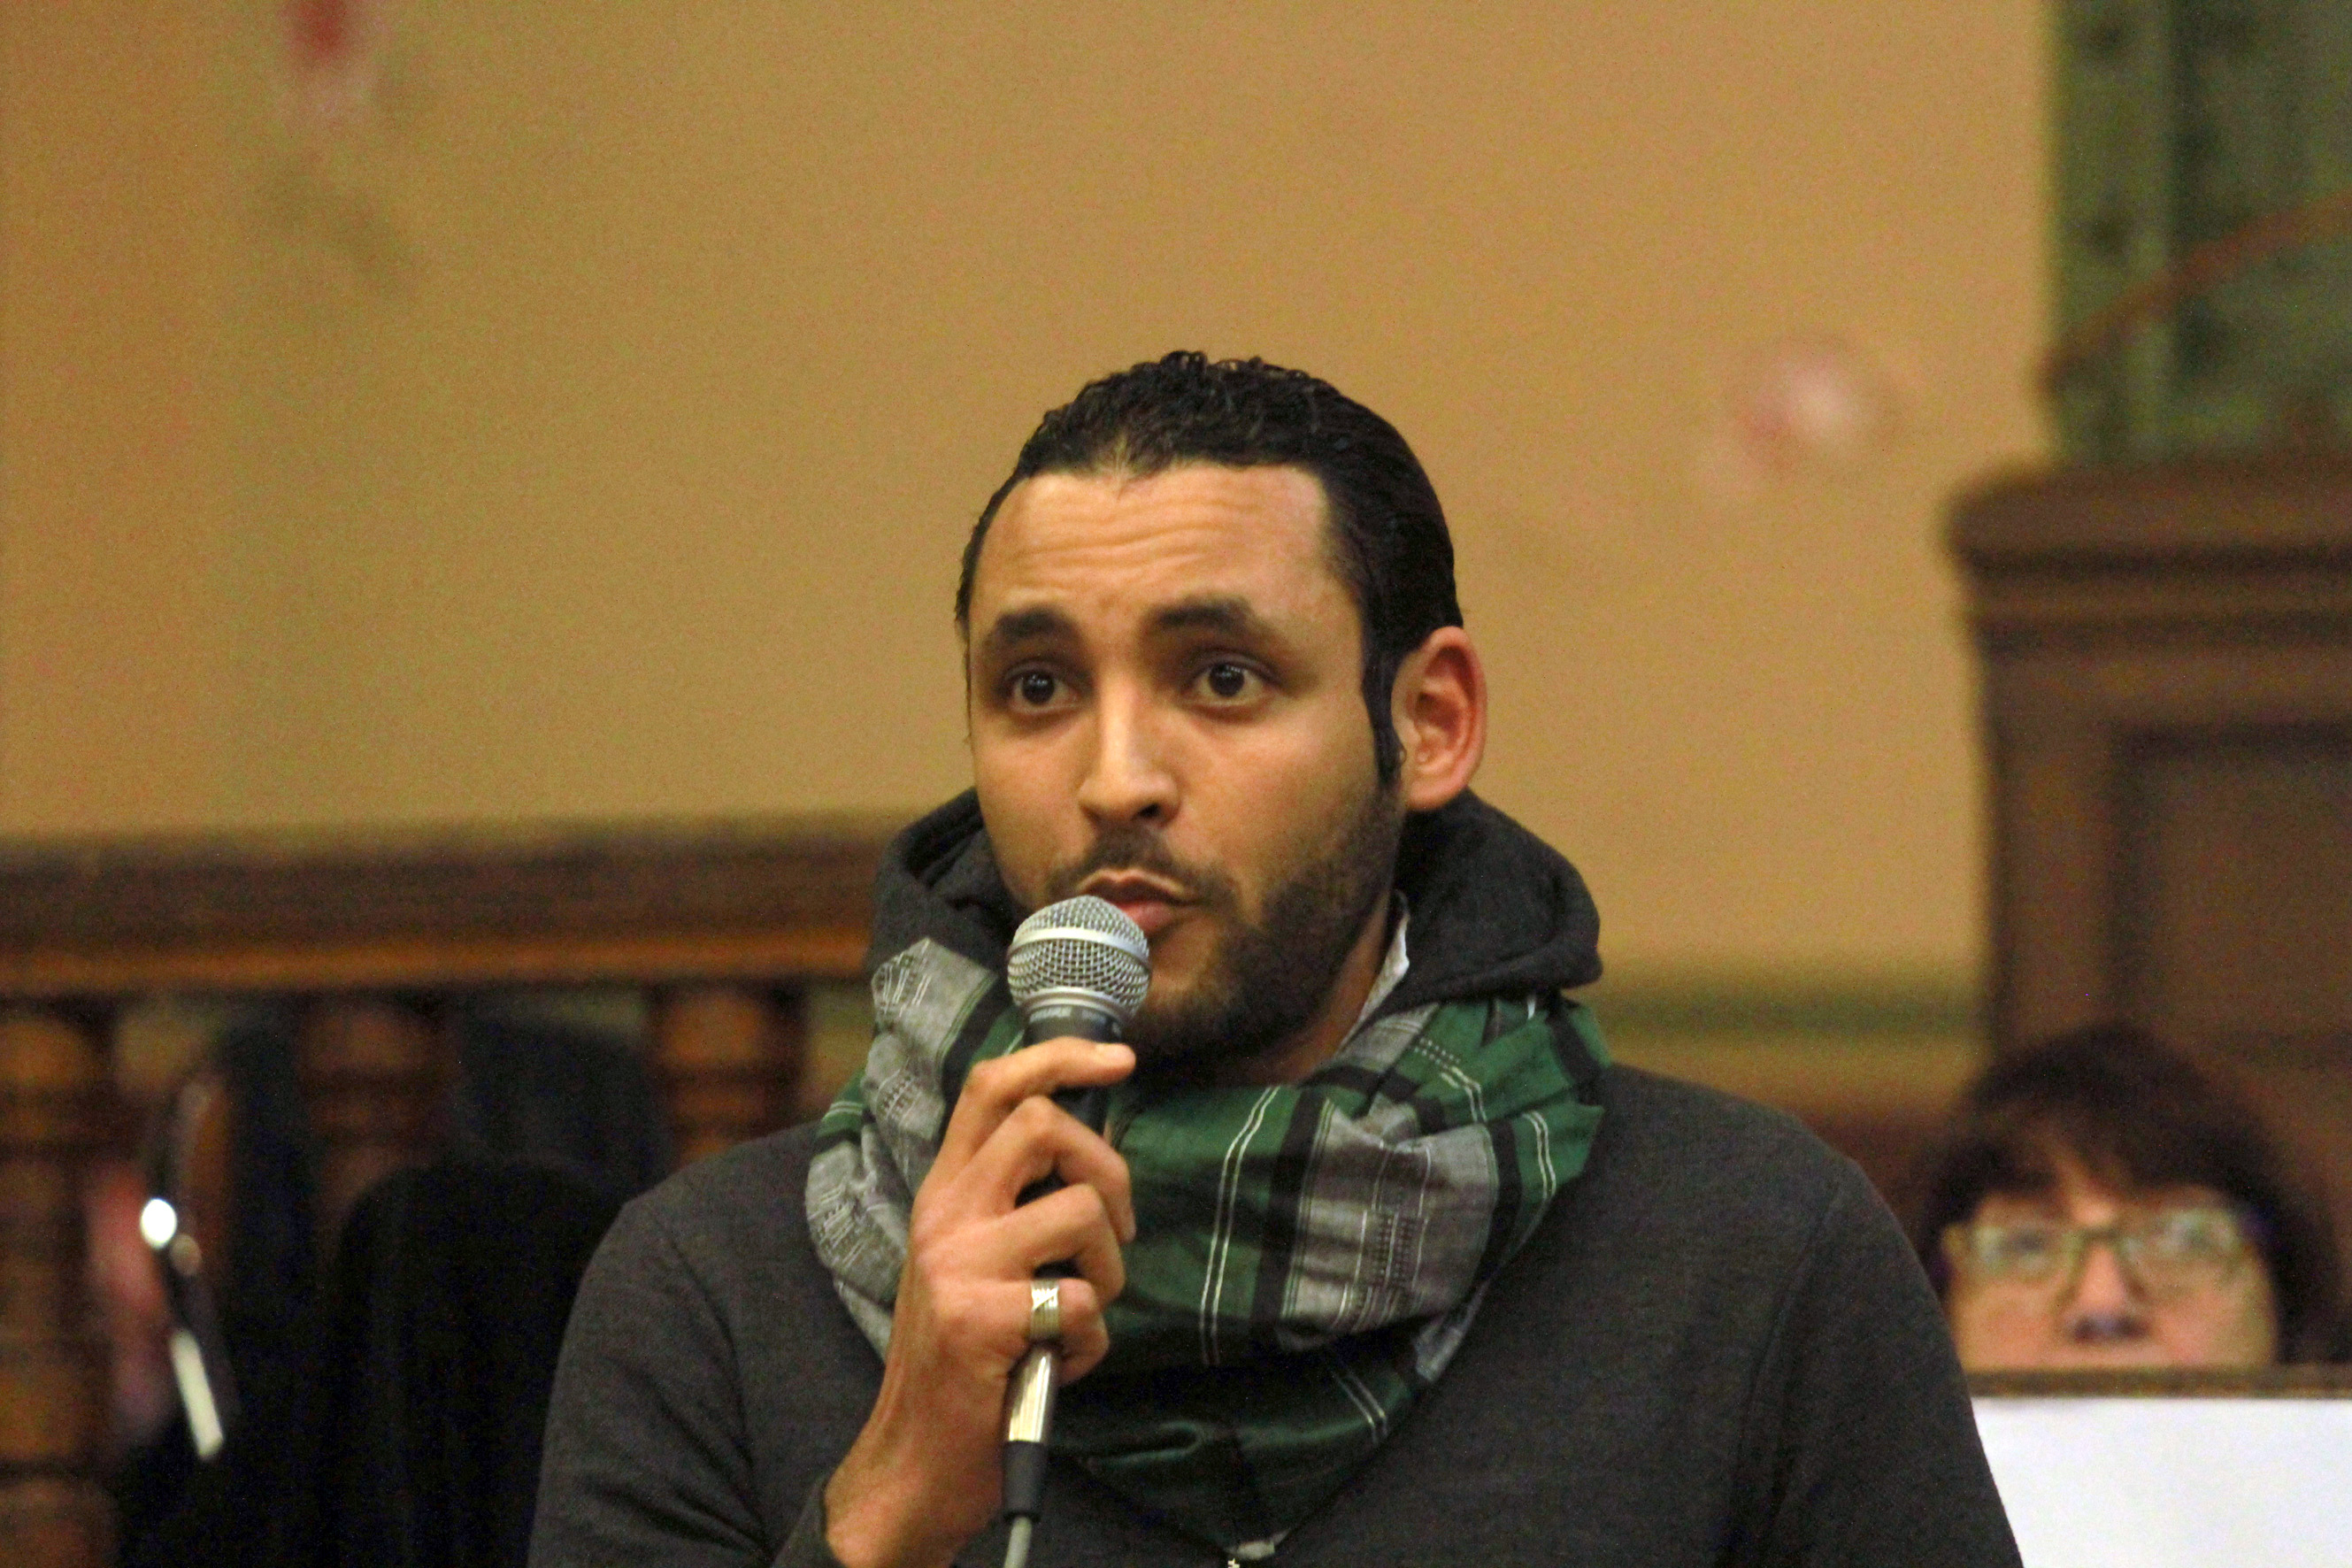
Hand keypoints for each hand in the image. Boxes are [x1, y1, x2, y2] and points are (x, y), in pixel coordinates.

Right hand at [823, 1037, 1137, 1567]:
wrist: (914, 1459)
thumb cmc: (966, 1360)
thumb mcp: (973, 1261)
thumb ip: (1014, 1203)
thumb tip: (1094, 1152)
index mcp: (944, 1192)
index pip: (992, 1086)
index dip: (1060, 1054)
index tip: (1120, 1058)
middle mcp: (943, 1214)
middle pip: (1043, 1124)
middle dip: (1110, 1171)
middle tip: (1118, 1232)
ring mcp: (957, 1264)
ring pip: (1078, 1211)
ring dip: (1110, 1267)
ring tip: (1082, 1312)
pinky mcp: (979, 1320)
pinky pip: (1081, 1302)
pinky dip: (1092, 1342)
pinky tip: (1058, 1365)